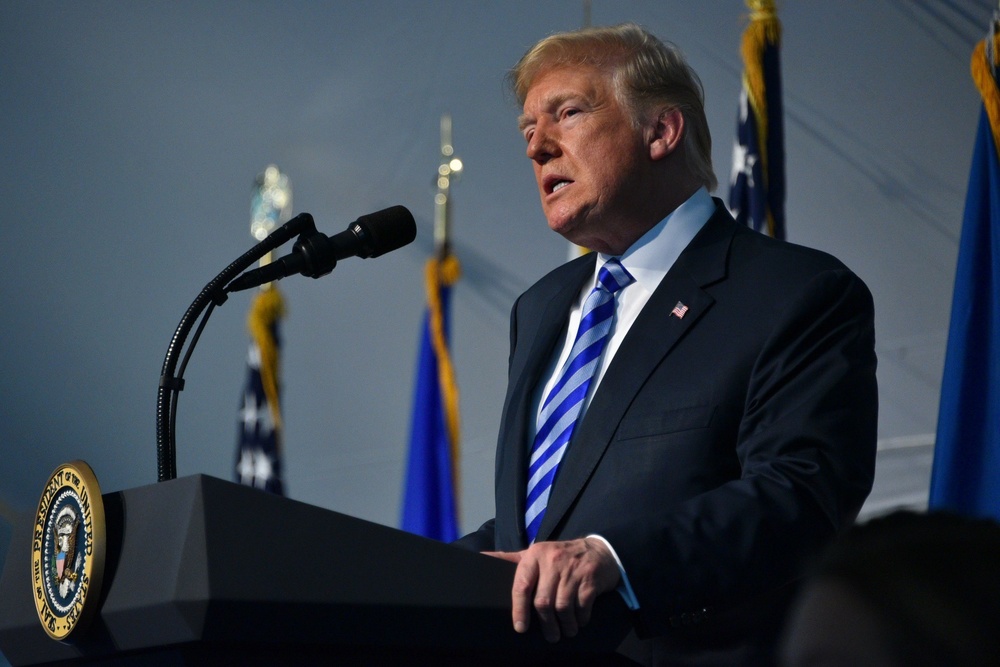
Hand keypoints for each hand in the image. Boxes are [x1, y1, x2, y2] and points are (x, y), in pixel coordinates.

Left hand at [484, 537, 620, 642]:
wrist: (598, 550)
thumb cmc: (559, 556)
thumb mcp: (535, 554)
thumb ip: (510, 559)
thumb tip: (480, 558)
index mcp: (535, 555)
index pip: (522, 585)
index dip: (519, 609)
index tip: (520, 627)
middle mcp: (553, 561)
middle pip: (543, 601)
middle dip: (546, 624)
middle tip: (550, 636)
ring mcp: (572, 570)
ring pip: (563, 607)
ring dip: (565, 625)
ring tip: (565, 631)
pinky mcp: (590, 579)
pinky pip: (582, 606)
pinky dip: (580, 619)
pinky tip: (579, 621)